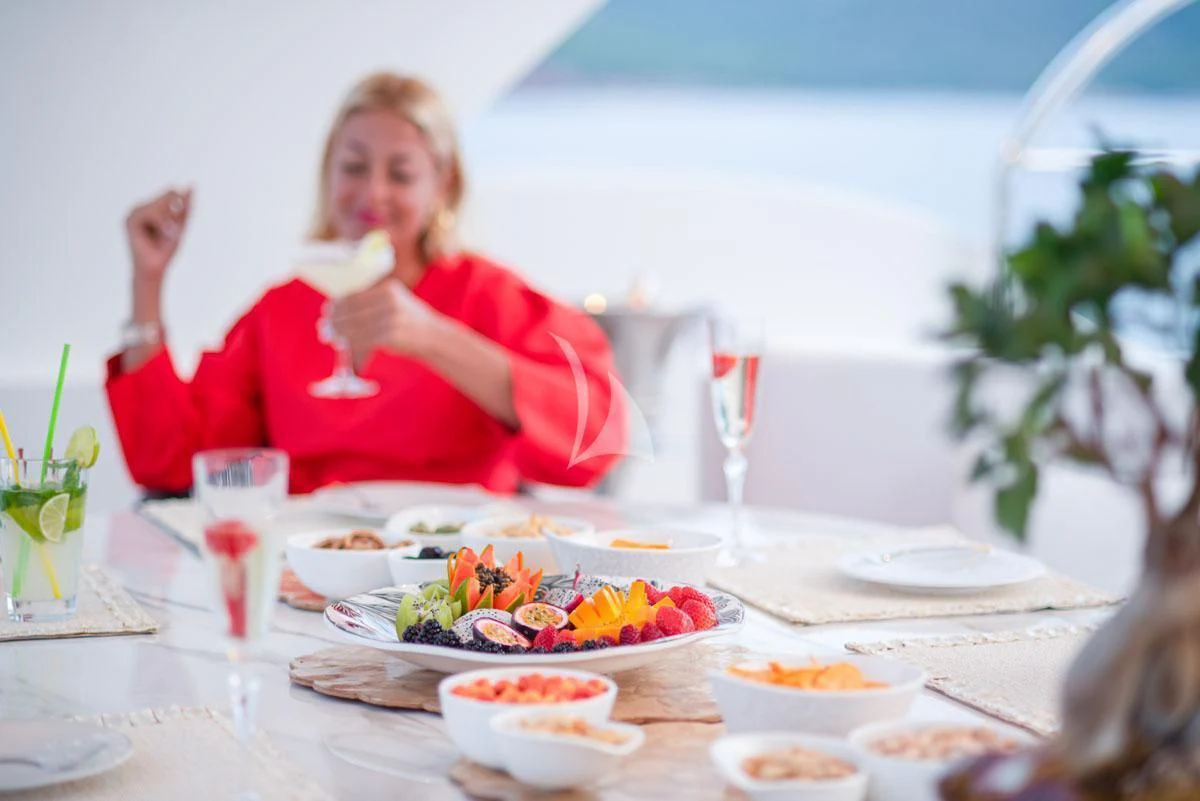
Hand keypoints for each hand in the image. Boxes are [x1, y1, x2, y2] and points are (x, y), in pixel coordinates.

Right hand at [126, 187, 191, 283]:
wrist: (156, 266)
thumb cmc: (166, 249)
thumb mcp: (180, 225)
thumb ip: (185, 206)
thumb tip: (191, 186)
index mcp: (152, 207)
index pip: (172, 194)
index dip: (179, 208)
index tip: (177, 226)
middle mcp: (142, 206)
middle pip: (167, 197)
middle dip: (174, 216)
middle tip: (170, 233)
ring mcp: (135, 212)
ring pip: (160, 205)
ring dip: (168, 221)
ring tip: (166, 234)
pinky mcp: (131, 219)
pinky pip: (153, 213)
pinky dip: (162, 223)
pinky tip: (163, 232)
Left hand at [329, 279, 445, 369]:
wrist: (437, 338)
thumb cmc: (412, 322)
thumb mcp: (397, 302)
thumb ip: (374, 302)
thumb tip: (340, 310)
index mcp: (389, 288)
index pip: (356, 295)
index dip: (339, 304)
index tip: (327, 311)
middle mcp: (390, 300)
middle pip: (353, 310)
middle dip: (336, 321)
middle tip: (324, 329)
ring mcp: (391, 317)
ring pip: (356, 326)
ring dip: (340, 334)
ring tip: (330, 338)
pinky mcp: (391, 334)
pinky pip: (364, 340)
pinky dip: (353, 345)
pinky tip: (346, 347)